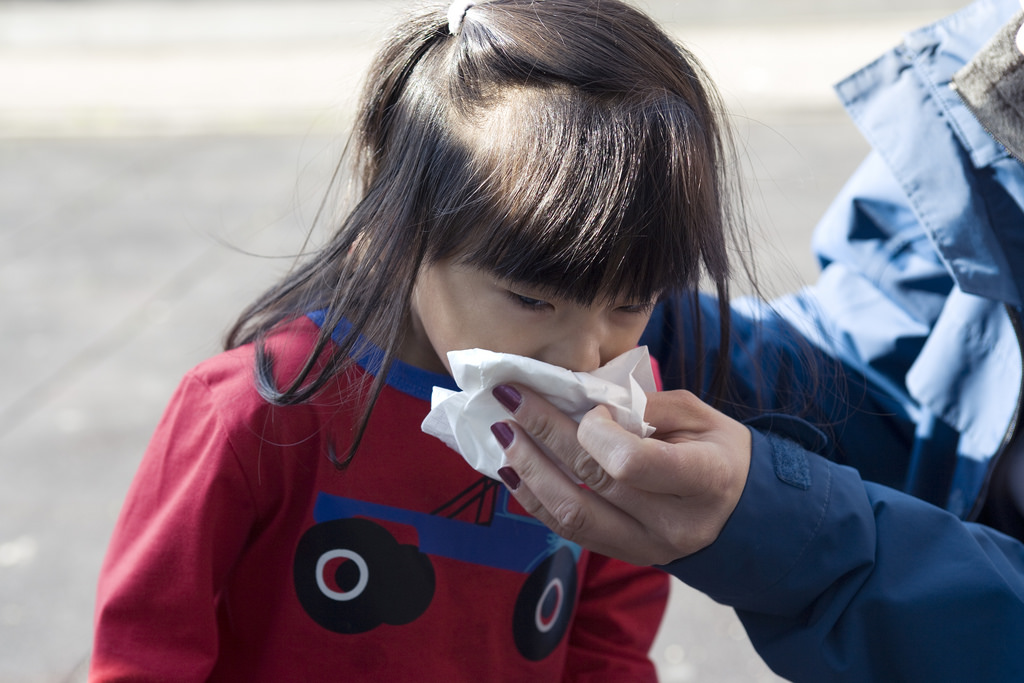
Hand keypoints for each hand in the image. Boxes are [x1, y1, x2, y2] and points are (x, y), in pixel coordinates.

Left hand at [491, 386, 751, 565]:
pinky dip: (535, 497)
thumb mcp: (699, 416)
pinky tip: (513, 468)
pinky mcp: (623, 554)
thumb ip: (645, 406)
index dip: (598, 432)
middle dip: (544, 432)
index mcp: (704, 478)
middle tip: (511, 398)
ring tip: (503, 434)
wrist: (740, 514)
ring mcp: (645, 546)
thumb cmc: (719, 452)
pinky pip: (568, 530)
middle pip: (594, 478)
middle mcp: (674, 522)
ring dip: (529, 469)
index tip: (588, 406)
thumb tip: (584, 396)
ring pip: (571, 513)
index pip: (633, 462)